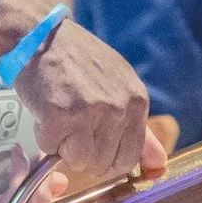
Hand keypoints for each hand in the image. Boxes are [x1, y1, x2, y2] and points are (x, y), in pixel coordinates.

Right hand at [12, 17, 148, 186]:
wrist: (41, 37)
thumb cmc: (78, 62)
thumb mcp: (119, 86)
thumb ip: (140, 130)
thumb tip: (160, 164)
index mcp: (136, 101)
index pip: (129, 157)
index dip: (108, 161)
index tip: (94, 150)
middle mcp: (118, 107)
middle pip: (103, 164)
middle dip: (83, 154)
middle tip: (73, 125)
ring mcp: (90, 111)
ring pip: (79, 162)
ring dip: (63, 147)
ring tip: (61, 116)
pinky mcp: (61, 115)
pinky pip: (52, 150)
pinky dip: (45, 138)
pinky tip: (47, 113)